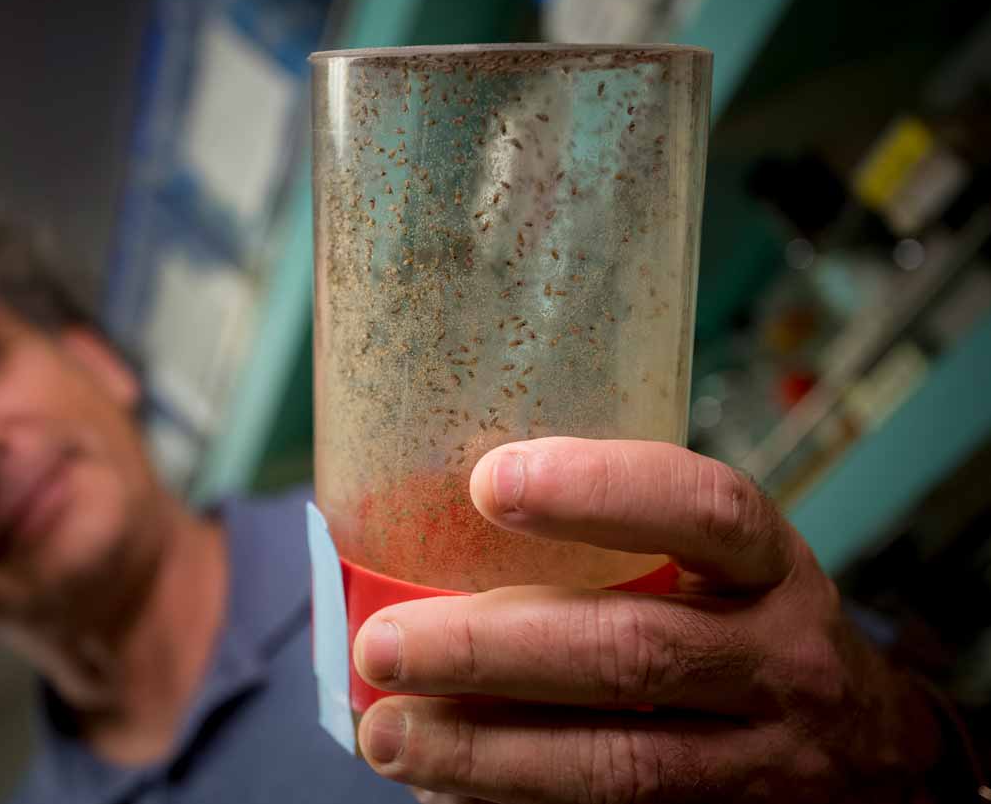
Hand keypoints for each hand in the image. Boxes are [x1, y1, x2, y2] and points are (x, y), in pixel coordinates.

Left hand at [354, 438, 942, 802]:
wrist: (872, 757)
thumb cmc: (753, 630)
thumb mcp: (726, 568)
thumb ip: (628, 543)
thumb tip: (443, 523)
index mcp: (769, 569)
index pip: (705, 510)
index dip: (600, 490)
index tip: (487, 483)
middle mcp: (778, 662)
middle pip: (633, 653)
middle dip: (491, 650)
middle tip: (383, 643)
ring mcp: (759, 764)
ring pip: (617, 765)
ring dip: (485, 750)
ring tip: (389, 732)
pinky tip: (445, 790)